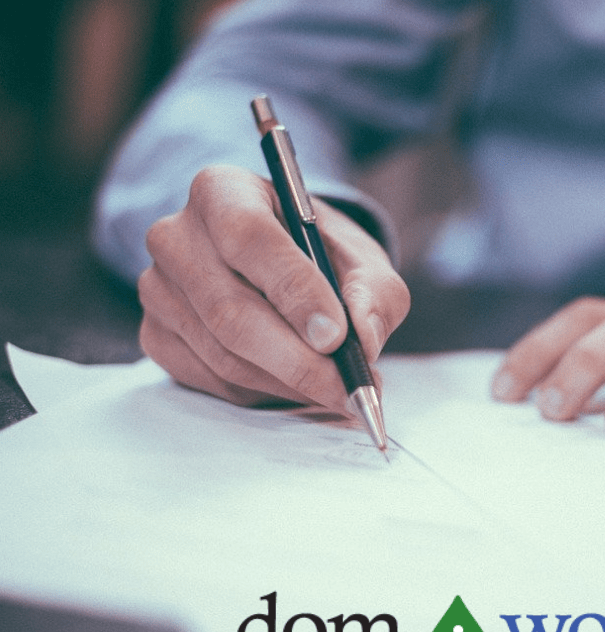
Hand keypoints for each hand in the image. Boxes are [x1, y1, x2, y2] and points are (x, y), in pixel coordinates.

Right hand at [139, 164, 409, 409]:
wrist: (283, 268)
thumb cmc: (321, 256)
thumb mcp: (362, 260)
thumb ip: (374, 293)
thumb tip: (363, 340)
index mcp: (222, 192)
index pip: (248, 237)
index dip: (294, 291)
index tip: (336, 336)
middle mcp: (176, 236)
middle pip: (230, 310)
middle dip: (297, 360)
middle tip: (347, 388)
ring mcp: (158, 289)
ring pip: (223, 354)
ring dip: (287, 383)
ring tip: (336, 390)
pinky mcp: (156, 335)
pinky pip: (211, 379)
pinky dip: (263, 393)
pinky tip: (297, 386)